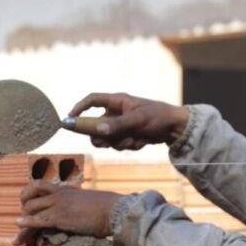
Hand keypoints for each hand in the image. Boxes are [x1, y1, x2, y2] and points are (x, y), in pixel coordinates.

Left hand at [12, 180, 122, 245]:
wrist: (114, 210)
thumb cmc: (106, 207)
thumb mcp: (89, 200)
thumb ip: (78, 200)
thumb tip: (78, 202)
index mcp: (66, 189)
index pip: (40, 186)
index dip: (29, 194)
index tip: (25, 202)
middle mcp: (59, 194)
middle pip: (31, 194)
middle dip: (24, 206)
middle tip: (22, 219)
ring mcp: (59, 204)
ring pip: (31, 207)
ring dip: (24, 220)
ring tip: (20, 232)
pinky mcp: (61, 216)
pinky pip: (38, 219)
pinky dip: (26, 223)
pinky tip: (19, 225)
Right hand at [69, 92, 188, 149]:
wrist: (175, 128)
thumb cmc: (158, 116)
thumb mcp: (138, 120)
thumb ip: (118, 125)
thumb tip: (98, 131)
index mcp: (118, 101)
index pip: (92, 100)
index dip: (79, 108)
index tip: (70, 119)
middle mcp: (117, 112)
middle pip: (97, 126)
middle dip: (103, 137)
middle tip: (107, 142)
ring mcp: (122, 125)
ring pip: (109, 139)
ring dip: (121, 142)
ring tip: (137, 139)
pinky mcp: (128, 135)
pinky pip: (120, 144)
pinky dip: (131, 145)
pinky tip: (143, 141)